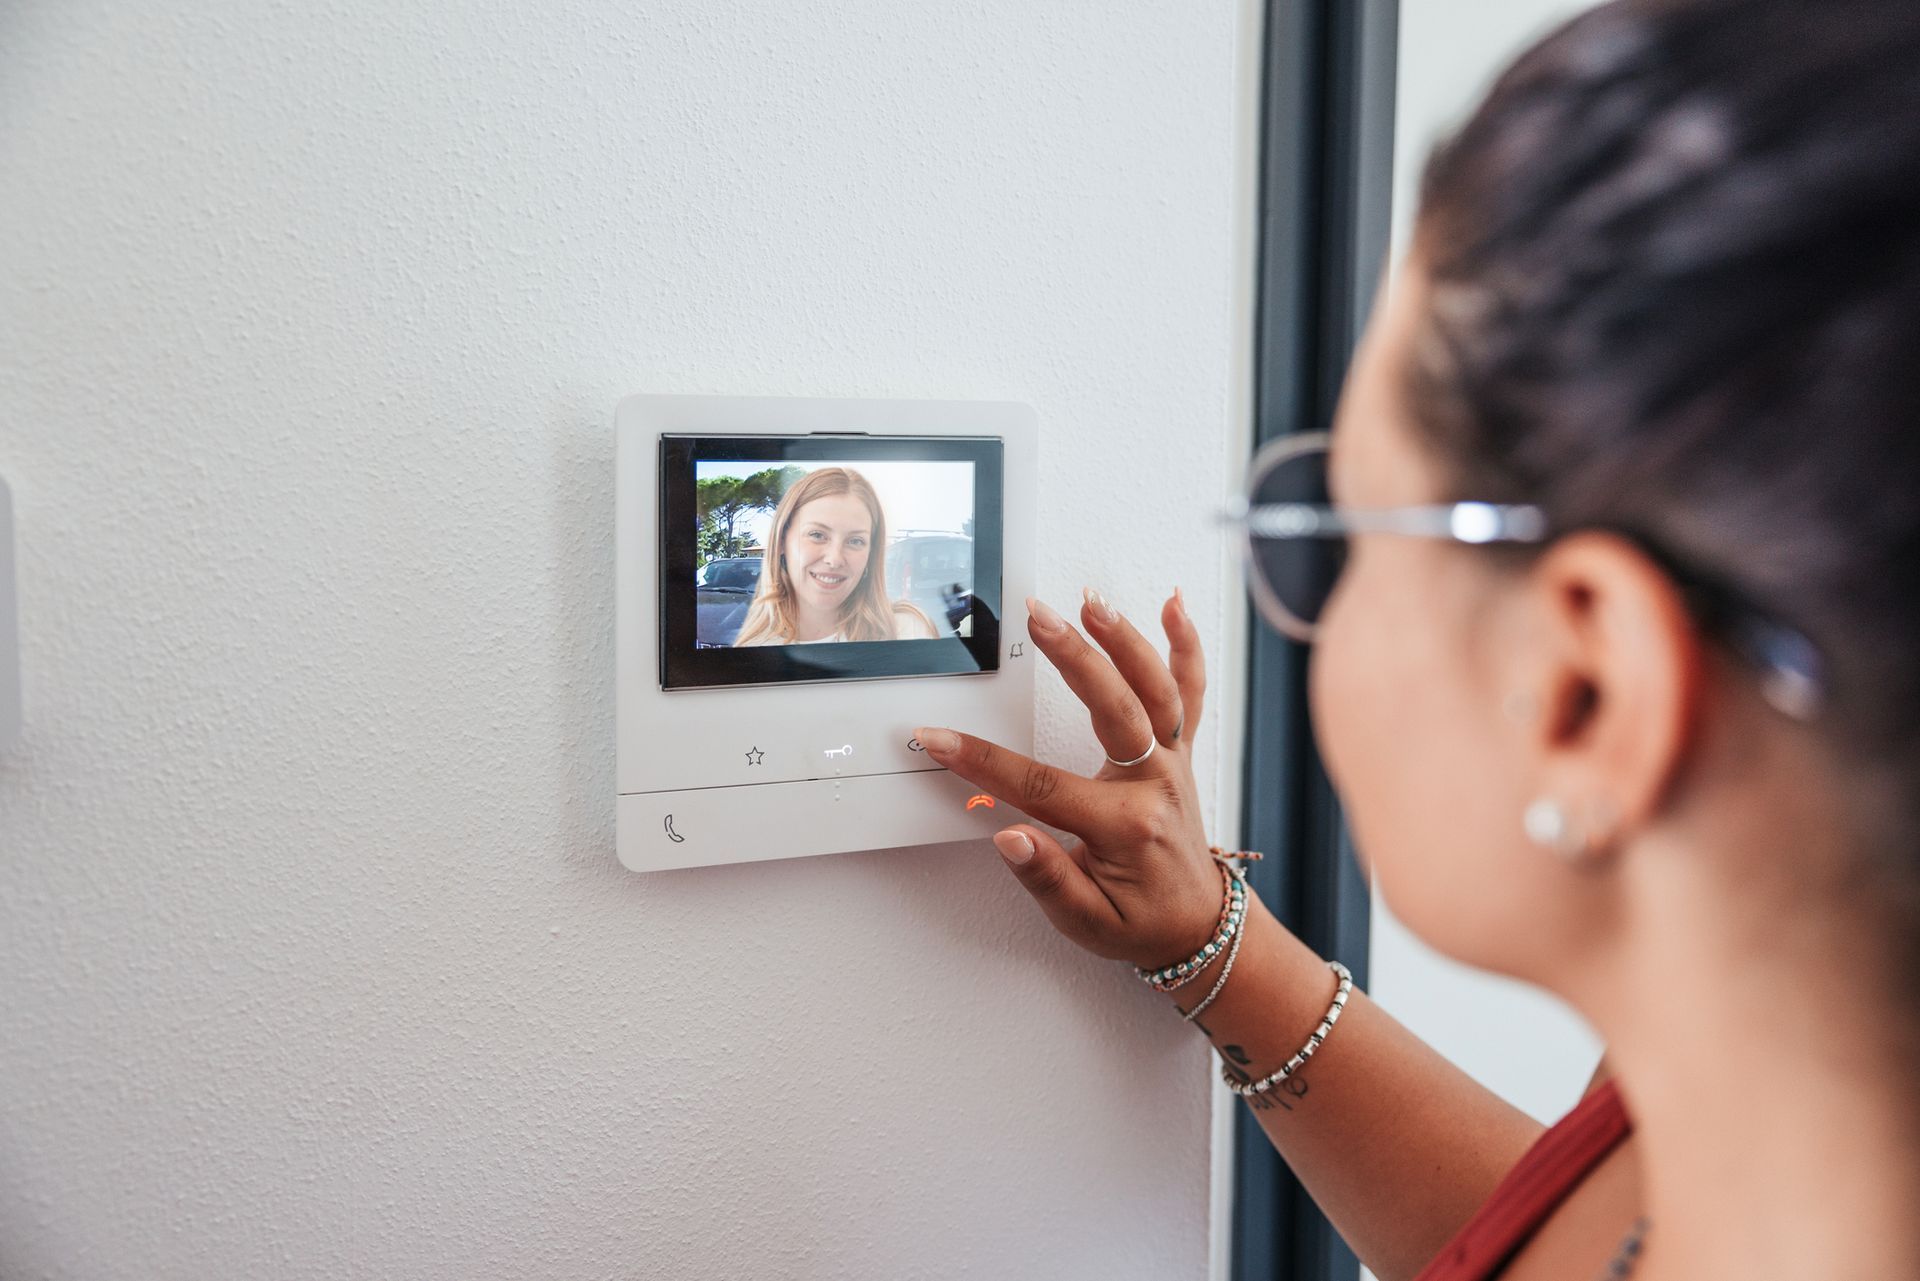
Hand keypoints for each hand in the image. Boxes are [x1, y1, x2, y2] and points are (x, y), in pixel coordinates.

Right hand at [914, 587, 1225, 969]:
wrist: (1198, 927)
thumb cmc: (1139, 925)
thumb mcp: (1085, 922)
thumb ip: (1046, 879)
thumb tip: (1008, 837)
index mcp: (1123, 826)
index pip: (1041, 785)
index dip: (982, 762)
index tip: (938, 738)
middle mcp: (1155, 785)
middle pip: (1114, 708)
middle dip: (1073, 658)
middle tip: (1039, 618)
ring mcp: (1172, 764)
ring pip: (1157, 689)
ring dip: (1125, 639)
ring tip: (1091, 601)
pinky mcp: (1181, 754)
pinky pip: (1190, 692)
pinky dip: (1187, 646)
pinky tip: (1175, 605)